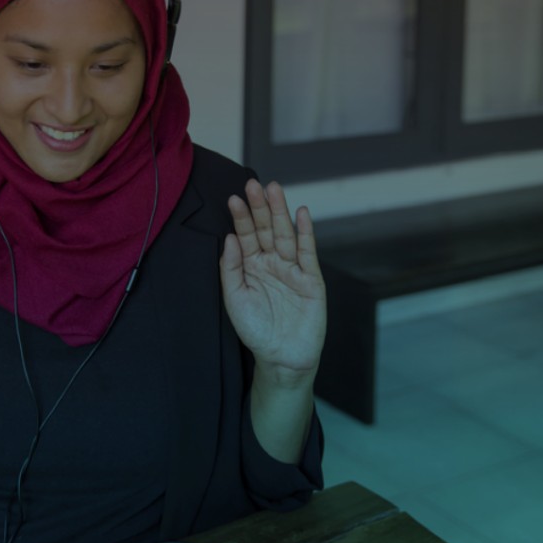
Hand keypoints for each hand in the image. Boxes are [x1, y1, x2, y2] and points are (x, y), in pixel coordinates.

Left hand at [220, 179, 325, 379]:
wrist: (281, 357)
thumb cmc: (255, 330)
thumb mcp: (234, 298)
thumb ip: (231, 268)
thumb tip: (231, 237)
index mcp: (251, 266)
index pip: (245, 236)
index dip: (241, 218)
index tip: (234, 199)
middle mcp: (272, 263)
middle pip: (266, 229)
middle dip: (260, 207)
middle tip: (253, 185)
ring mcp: (293, 269)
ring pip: (285, 235)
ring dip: (280, 212)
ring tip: (274, 189)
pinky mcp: (311, 280)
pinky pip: (308, 253)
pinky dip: (306, 233)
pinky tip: (301, 214)